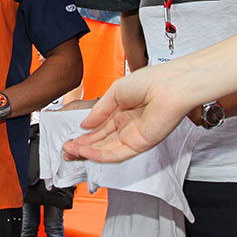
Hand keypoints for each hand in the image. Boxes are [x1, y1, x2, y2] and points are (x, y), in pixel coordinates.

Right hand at [61, 64, 193, 162]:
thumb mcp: (115, 92)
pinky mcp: (139, 145)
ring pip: (105, 150)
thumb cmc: (150, 82)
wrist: (169, 86)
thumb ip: (99, 111)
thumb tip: (85, 124)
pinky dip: (99, 155)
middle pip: (101, 141)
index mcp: (122, 111)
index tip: (71, 138)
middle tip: (67, 149)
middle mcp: (127, 126)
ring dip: (87, 152)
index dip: (85, 134)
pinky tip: (85, 152)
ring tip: (71, 151)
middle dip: (82, 146)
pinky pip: (116, 154)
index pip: (100, 128)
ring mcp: (133, 136)